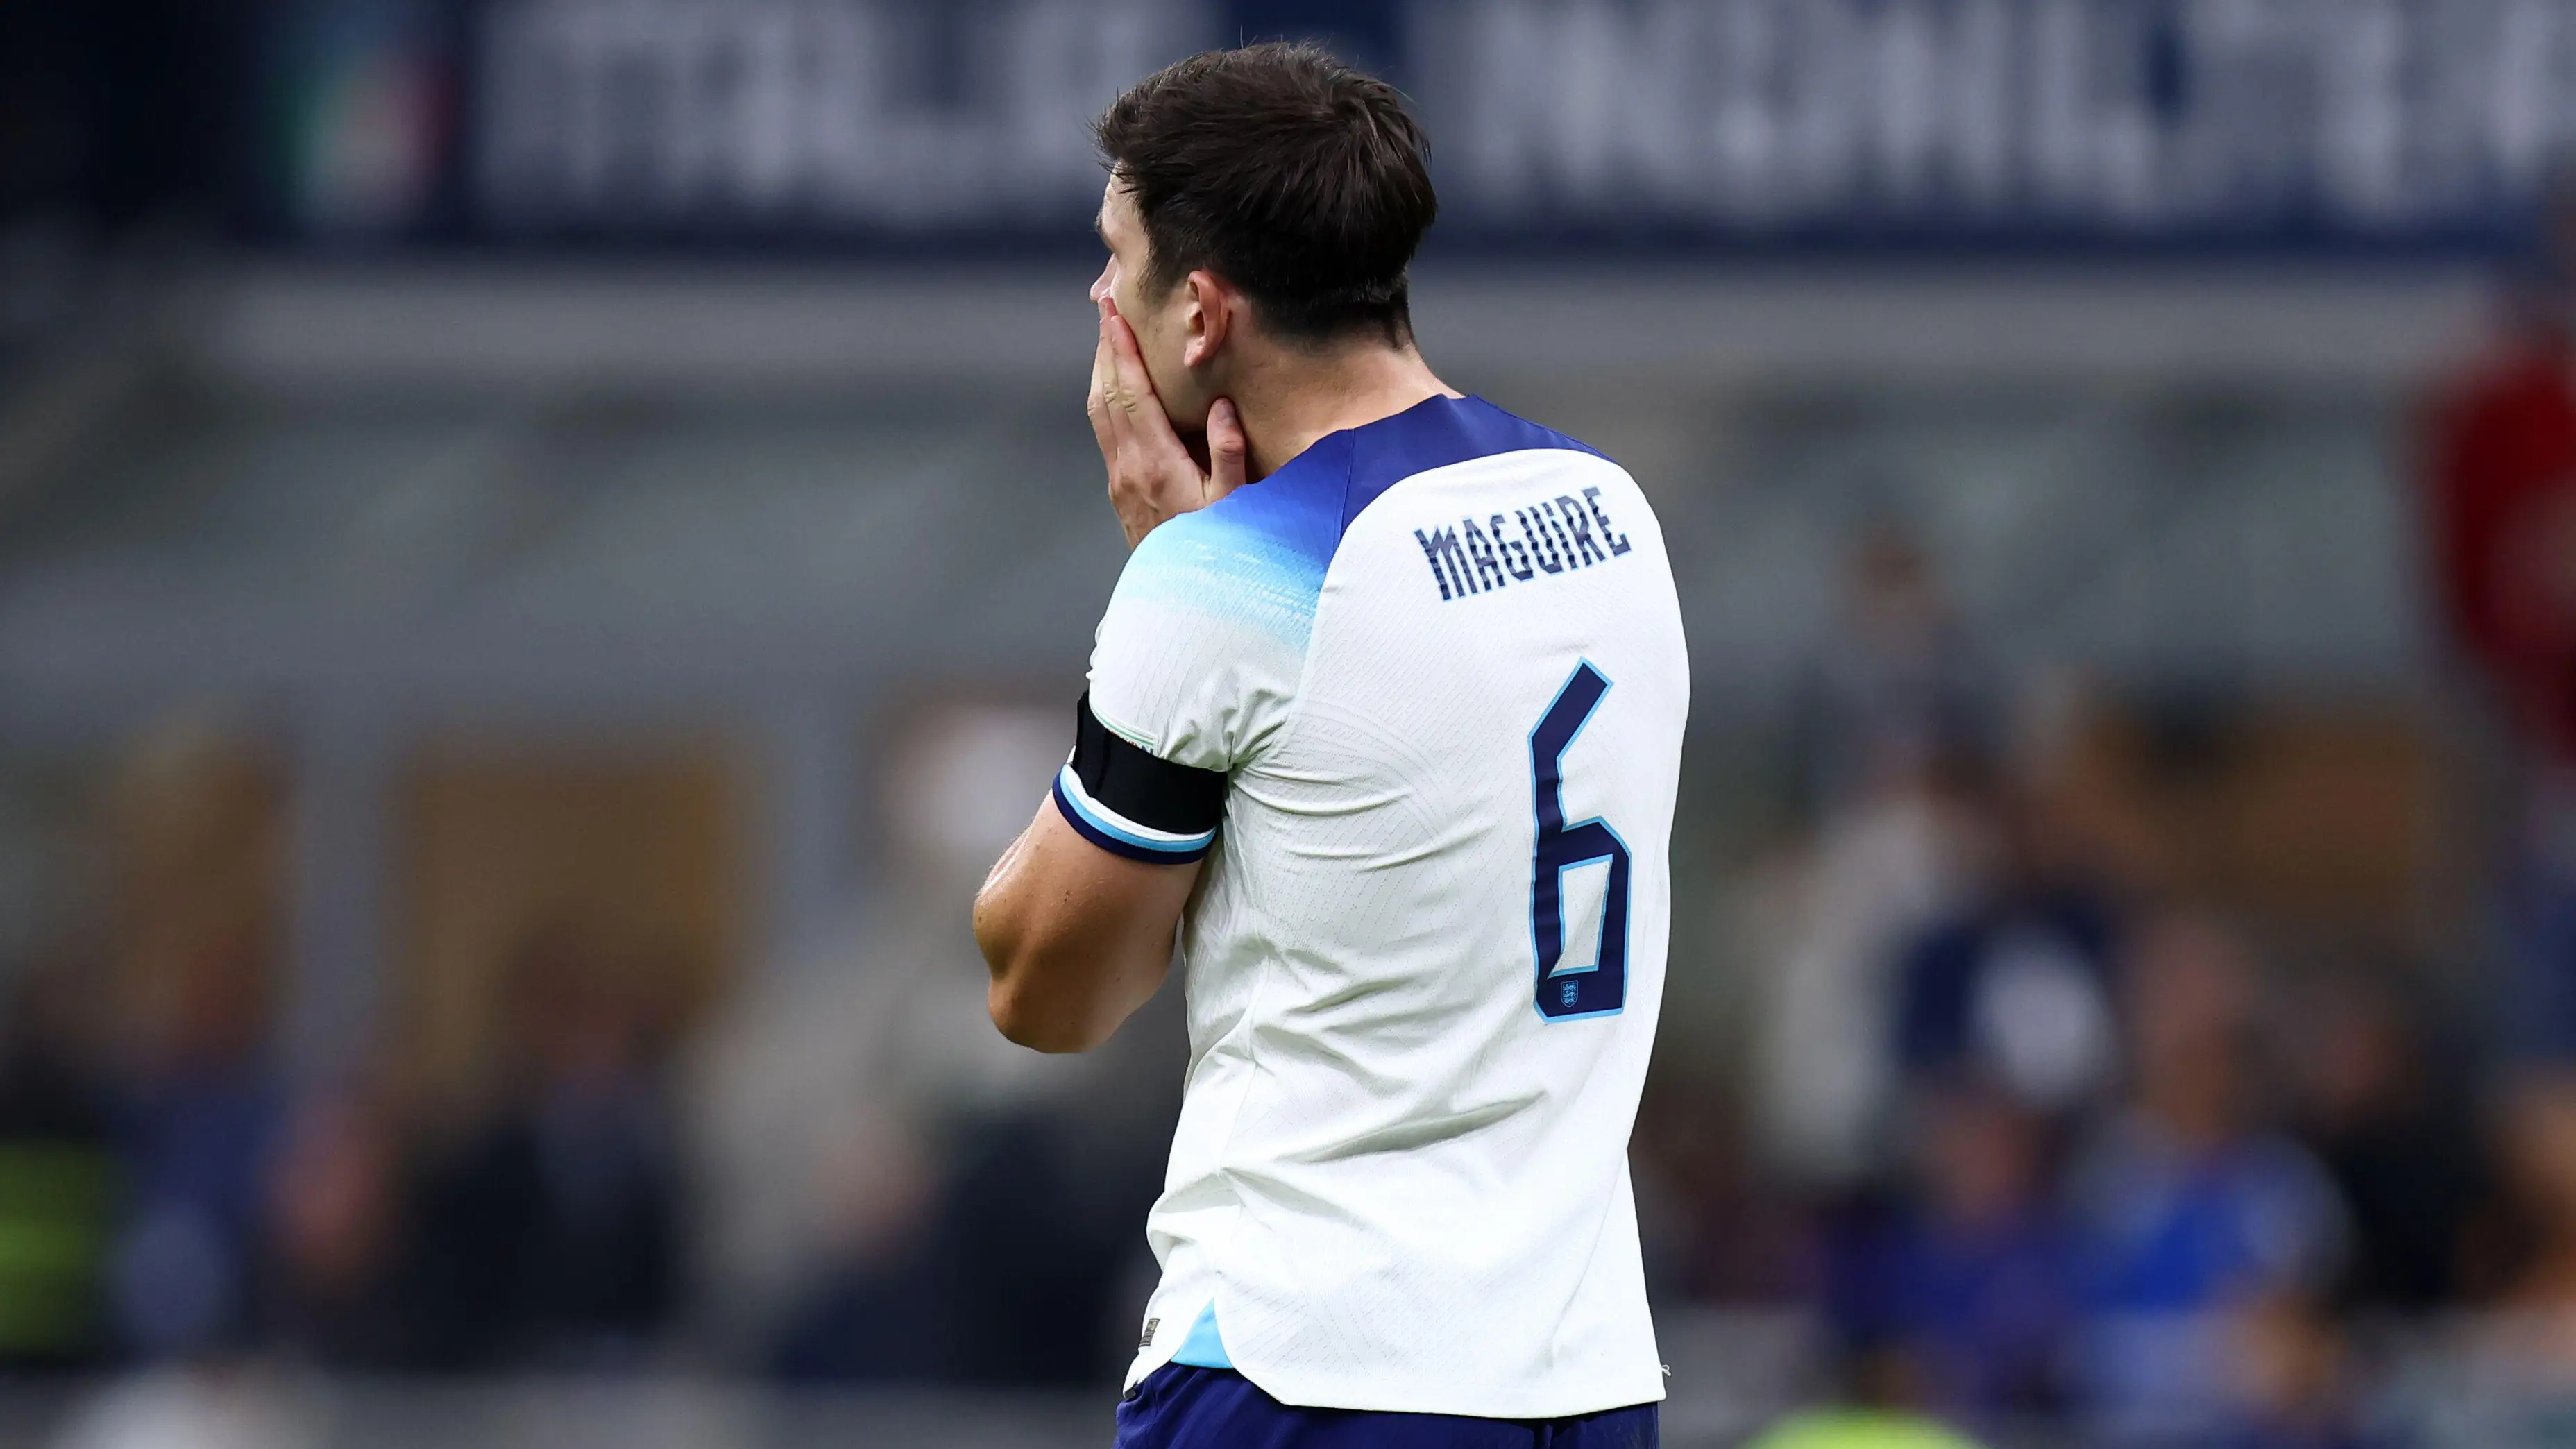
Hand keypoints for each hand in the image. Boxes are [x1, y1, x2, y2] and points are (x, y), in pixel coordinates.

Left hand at [1087, 298, 1245, 547]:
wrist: (1182, 596)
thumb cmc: (1216, 548)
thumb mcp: (1235, 504)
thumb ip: (1229, 455)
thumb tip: (1222, 408)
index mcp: (1155, 463)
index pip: (1130, 394)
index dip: (1120, 351)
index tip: (1113, 315)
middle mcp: (1128, 467)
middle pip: (1106, 394)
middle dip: (1105, 348)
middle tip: (1105, 306)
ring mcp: (1119, 479)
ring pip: (1098, 412)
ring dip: (1101, 370)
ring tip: (1107, 335)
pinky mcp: (1119, 489)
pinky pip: (1104, 430)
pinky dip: (1106, 397)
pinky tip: (1115, 386)